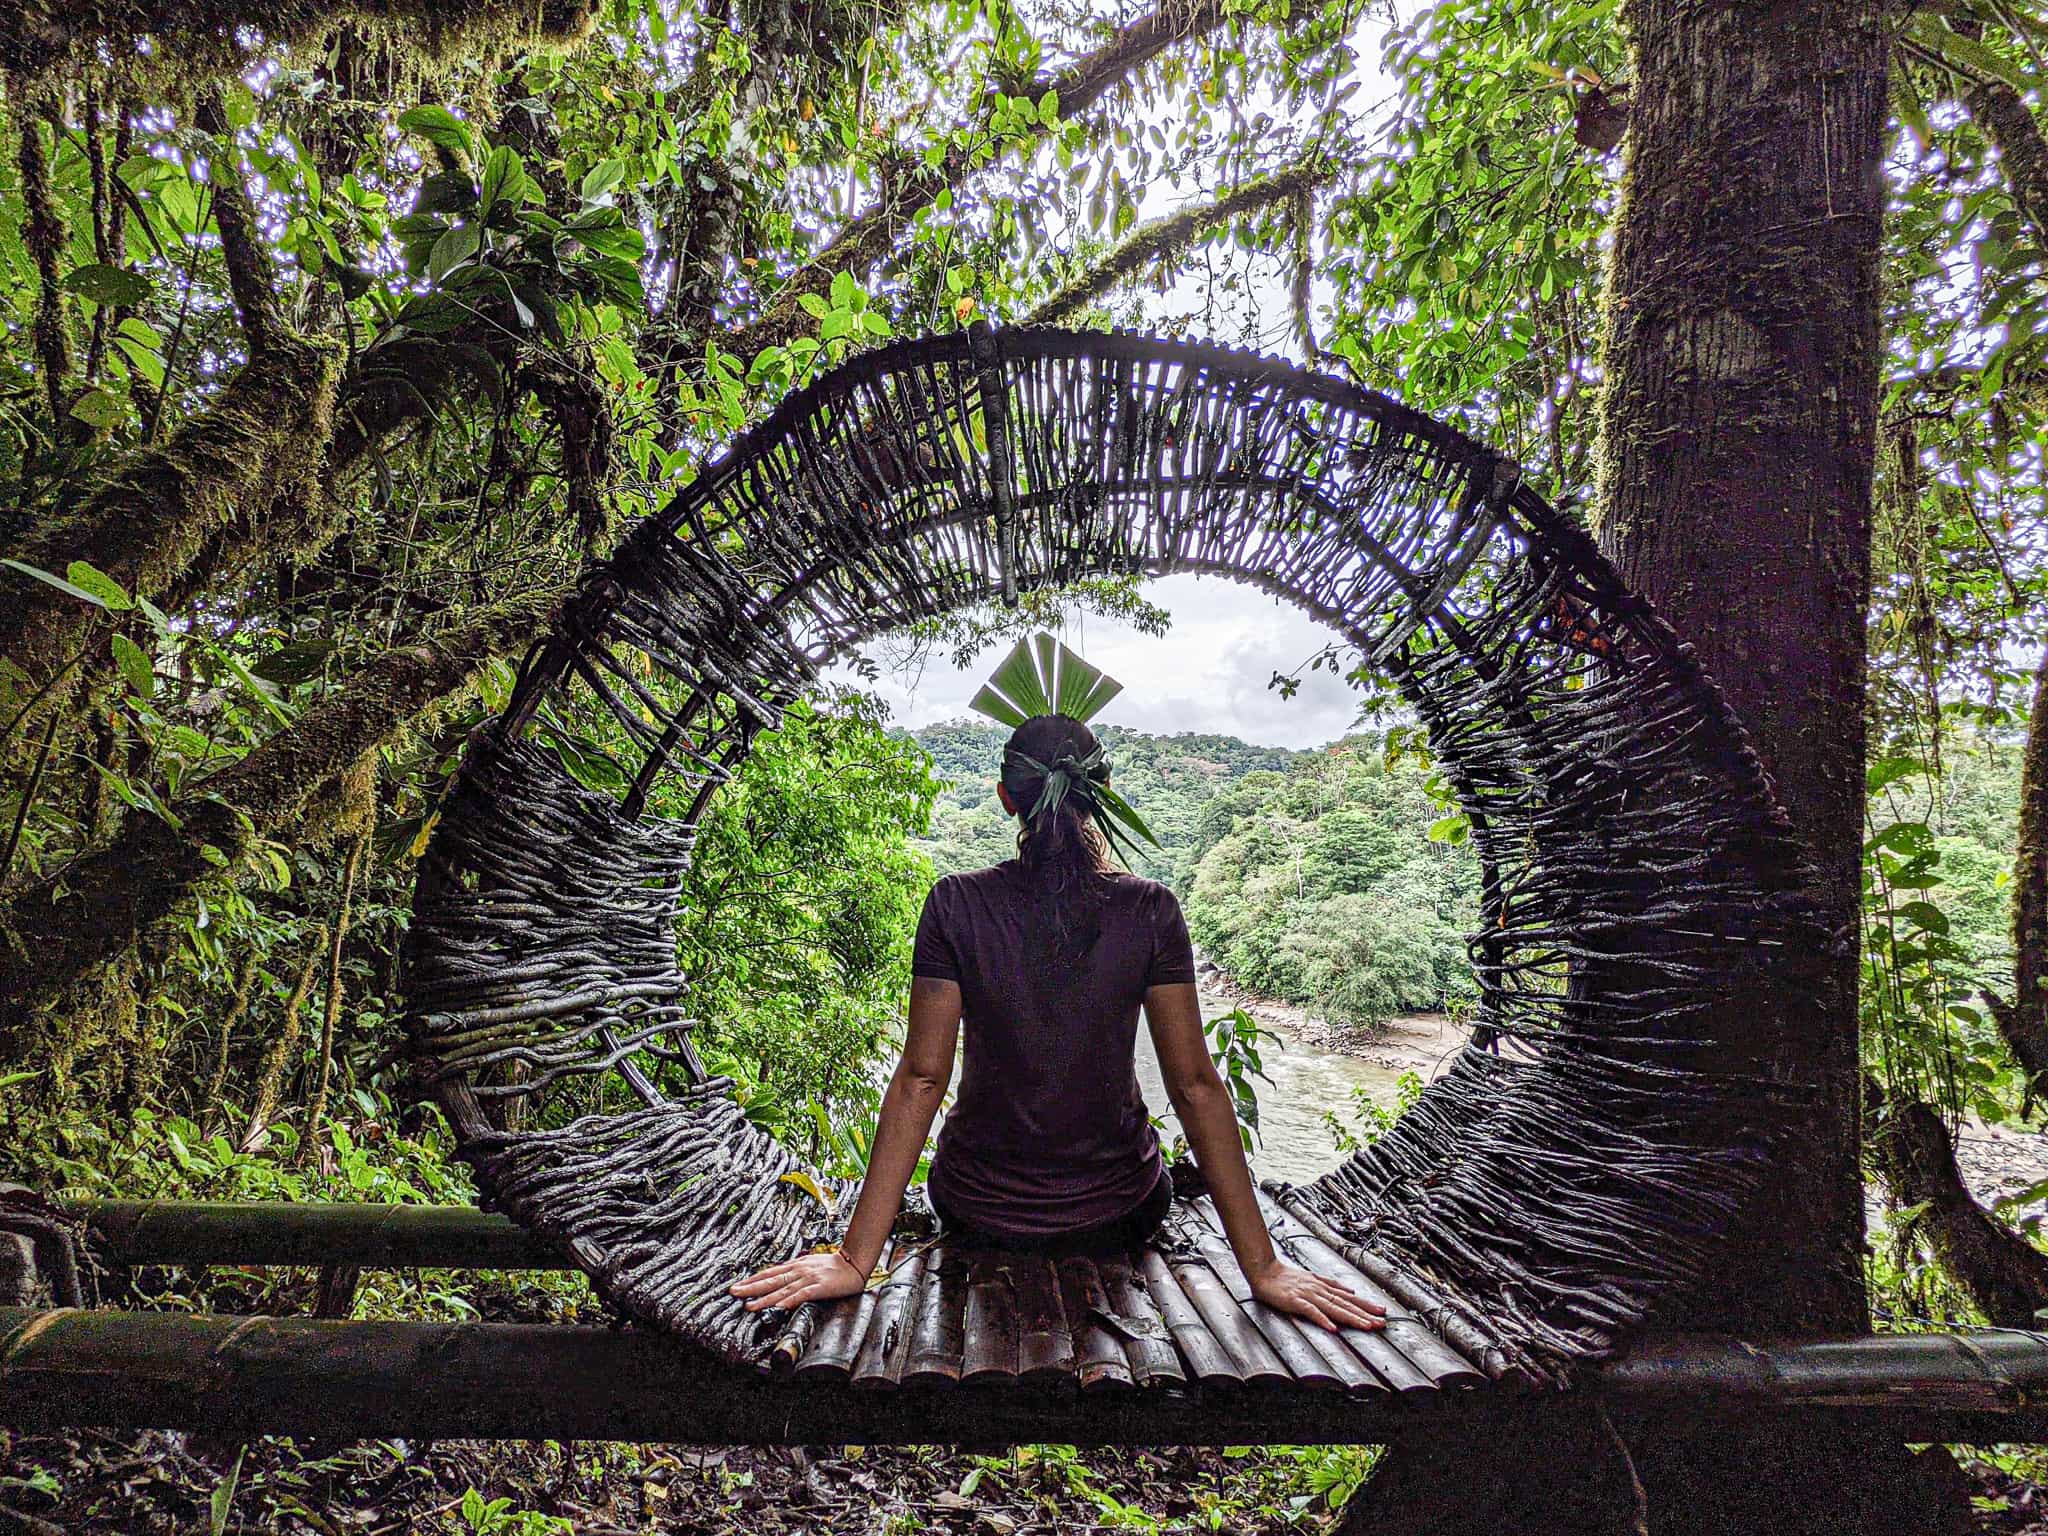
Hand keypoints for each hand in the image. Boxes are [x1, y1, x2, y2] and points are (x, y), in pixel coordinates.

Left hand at [729, 1250, 866, 1311]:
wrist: (855, 1262)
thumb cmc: (834, 1265)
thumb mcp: (811, 1264)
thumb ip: (796, 1272)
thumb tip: (781, 1279)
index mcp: (796, 1266)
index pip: (770, 1272)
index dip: (753, 1280)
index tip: (738, 1285)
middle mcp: (798, 1271)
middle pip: (770, 1280)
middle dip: (751, 1287)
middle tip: (734, 1292)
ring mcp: (808, 1279)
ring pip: (782, 1289)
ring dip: (764, 1298)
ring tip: (750, 1306)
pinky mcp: (819, 1287)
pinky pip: (801, 1295)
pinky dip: (789, 1301)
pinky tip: (779, 1307)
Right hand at [1246, 1260, 1386, 1332]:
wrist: (1264, 1271)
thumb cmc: (1286, 1277)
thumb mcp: (1312, 1278)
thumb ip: (1331, 1284)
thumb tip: (1350, 1291)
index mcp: (1324, 1286)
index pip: (1349, 1298)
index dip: (1366, 1306)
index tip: (1381, 1313)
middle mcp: (1319, 1290)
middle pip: (1346, 1304)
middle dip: (1365, 1314)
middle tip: (1381, 1323)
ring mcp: (1308, 1295)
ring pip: (1334, 1308)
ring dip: (1351, 1318)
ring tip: (1366, 1326)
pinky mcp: (1295, 1301)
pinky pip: (1312, 1312)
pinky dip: (1323, 1319)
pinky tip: (1333, 1328)